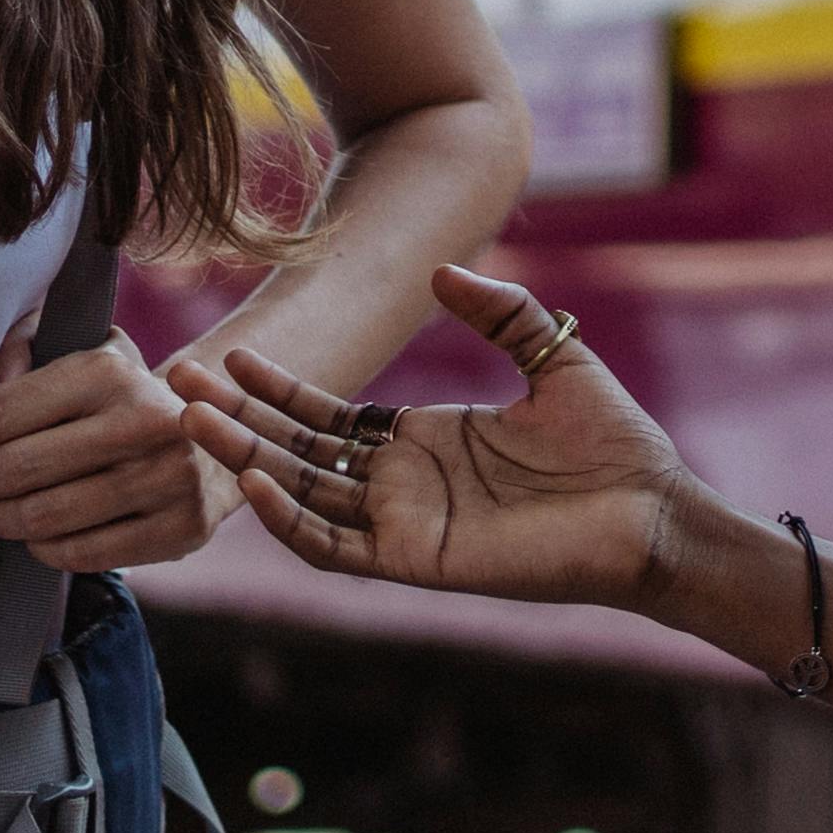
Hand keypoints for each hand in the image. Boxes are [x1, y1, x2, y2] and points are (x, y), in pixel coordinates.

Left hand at [0, 322, 238, 572]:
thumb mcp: (71, 352)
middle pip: (10, 472)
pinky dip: (47, 550)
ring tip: (11, 510)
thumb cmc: (114, 396)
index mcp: (107, 369)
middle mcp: (145, 419)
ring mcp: (169, 477)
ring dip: (8, 521)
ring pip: (41, 519)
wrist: (211, 433)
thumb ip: (13, 357)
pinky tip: (49, 533)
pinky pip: (80, 555)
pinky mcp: (181, 527)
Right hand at [174, 266, 684, 610]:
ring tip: (193, 424)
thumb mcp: (554, 354)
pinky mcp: (416, 560)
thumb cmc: (614, 444)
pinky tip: (256, 481)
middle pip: (297, 453)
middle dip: (239, 422)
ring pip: (301, 496)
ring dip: (245, 462)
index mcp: (423, 440)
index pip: (328, 417)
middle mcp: (402, 484)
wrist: (653, 511)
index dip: (279, 390)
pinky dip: (290, 519)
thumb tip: (440, 272)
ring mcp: (404, 524)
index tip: (231, 356)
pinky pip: (334, 545)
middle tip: (179, 387)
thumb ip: (499, 312)